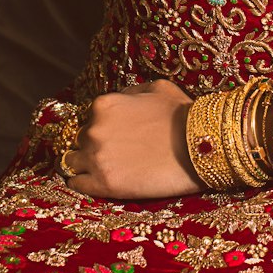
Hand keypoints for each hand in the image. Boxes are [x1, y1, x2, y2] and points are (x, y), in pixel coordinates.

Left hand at [61, 80, 201, 199]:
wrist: (199, 147)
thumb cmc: (182, 116)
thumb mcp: (156, 88)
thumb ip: (130, 93)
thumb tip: (121, 99)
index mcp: (104, 105)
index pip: (90, 117)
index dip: (102, 127)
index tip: (114, 135)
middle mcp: (95, 130)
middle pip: (81, 139)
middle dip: (94, 145)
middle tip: (114, 153)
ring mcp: (97, 158)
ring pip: (73, 161)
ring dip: (84, 164)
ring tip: (101, 169)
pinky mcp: (104, 184)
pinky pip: (77, 184)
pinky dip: (83, 183)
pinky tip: (93, 183)